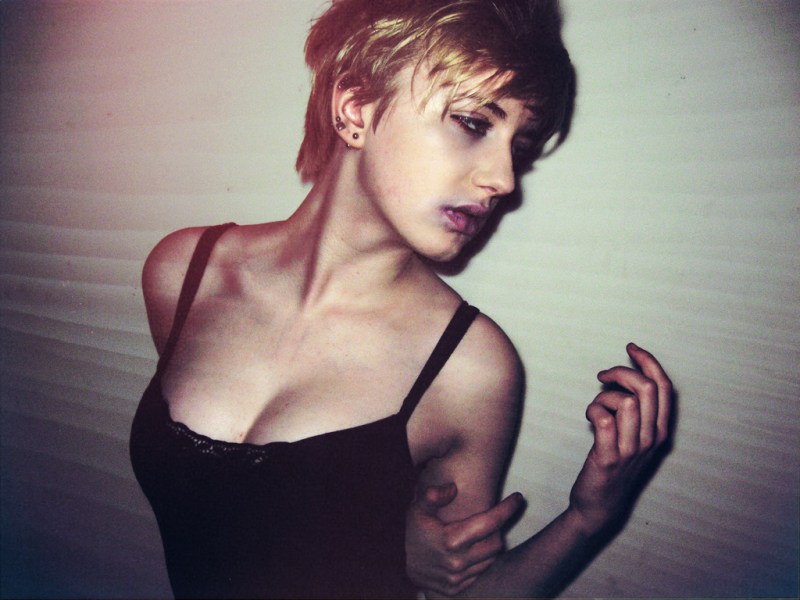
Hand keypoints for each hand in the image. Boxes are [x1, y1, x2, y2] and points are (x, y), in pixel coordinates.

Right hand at [405, 483, 523, 595]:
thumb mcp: (417, 509)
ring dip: (490, 545)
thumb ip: (433, 495)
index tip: (518, 498)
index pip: (491, 523)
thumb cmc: (410, 531)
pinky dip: (481, 561)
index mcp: (451, 540)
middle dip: (498, 528)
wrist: (395, 562)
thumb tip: (453, 489)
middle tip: (494, 517)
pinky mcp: (455, 588)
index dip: (507, 509)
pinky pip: (479, 574)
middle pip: (496, 543)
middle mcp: (457, 562)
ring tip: (481, 532)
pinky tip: (472, 550)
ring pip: (490, 560)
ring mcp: (457, 578)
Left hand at [568, 343, 672, 535]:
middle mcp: (651, 439)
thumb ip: (634, 409)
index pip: (664, 387)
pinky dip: (593, 409)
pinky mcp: (608, 458)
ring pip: (626, 401)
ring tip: (596, 406)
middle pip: (647, 388)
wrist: (599, 504)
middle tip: (603, 375)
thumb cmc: (614, 463)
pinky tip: (589, 417)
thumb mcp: (633, 435)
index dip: (649, 362)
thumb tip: (621, 376)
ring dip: (605, 395)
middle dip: (622, 371)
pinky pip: (603, 420)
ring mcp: (631, 449)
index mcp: (660, 430)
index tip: (631, 348)